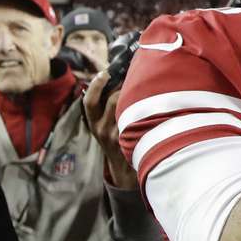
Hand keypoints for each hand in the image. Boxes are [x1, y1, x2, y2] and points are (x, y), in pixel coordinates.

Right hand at [83, 69, 137, 189]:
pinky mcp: (129, 139)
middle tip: (133, 76)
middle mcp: (101, 130)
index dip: (96, 86)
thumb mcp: (102, 125)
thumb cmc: (114, 138)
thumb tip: (116, 78)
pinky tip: (152, 102)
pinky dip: (144, 108)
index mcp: (92, 123)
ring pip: (127, 107)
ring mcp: (116, 135)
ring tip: (145, 88)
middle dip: (124, 86)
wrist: (122, 167)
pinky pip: (137, 118)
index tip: (104, 73)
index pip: (89, 102)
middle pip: (112, 100)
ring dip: (136, 94)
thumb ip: (104, 106)